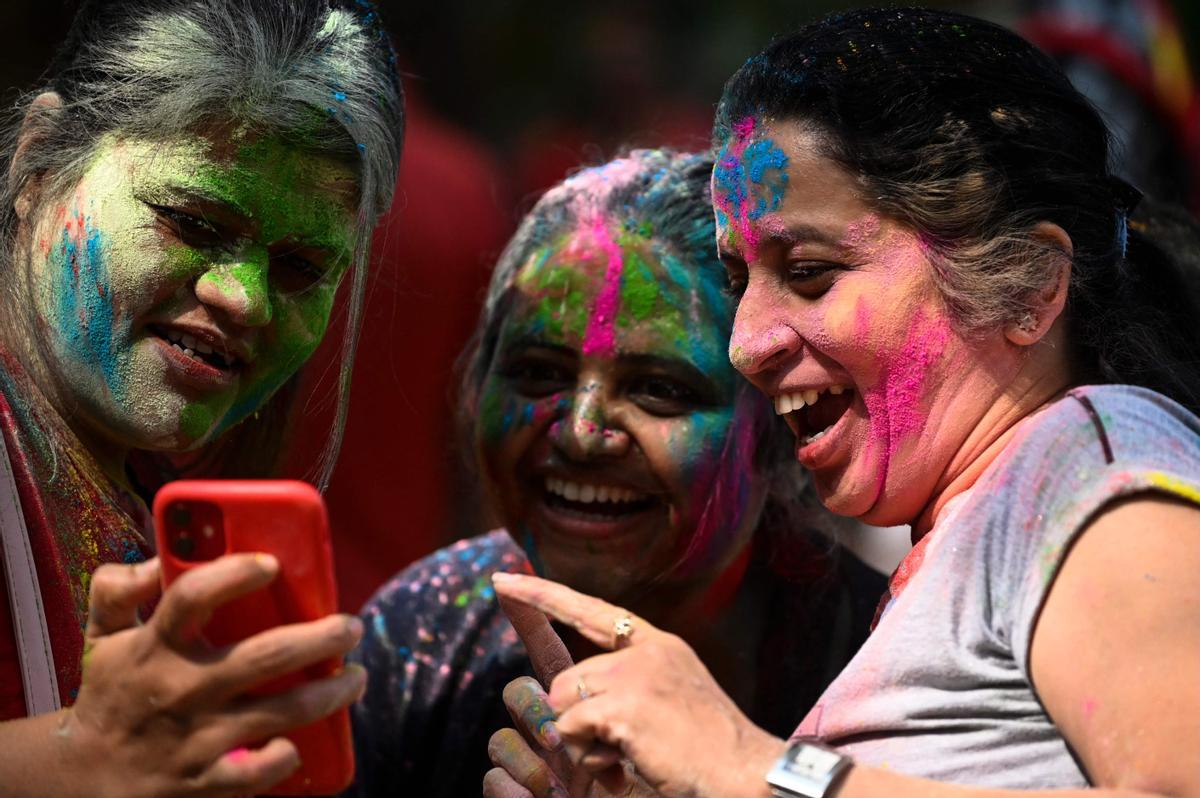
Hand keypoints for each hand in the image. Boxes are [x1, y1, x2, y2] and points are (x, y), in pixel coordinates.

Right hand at [59, 555, 364, 797]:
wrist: (82, 778)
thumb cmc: (110, 692)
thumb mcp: (101, 635)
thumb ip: (120, 588)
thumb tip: (160, 556)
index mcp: (154, 645)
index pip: (192, 597)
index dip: (234, 573)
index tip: (272, 563)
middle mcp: (180, 688)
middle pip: (263, 656)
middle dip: (321, 639)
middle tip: (351, 626)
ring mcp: (195, 737)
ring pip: (280, 712)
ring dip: (330, 693)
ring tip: (356, 676)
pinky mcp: (204, 780)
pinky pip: (259, 771)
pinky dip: (285, 755)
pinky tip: (304, 738)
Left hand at [490, 572, 785, 797]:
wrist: (745, 773)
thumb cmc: (707, 752)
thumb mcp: (668, 700)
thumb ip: (622, 685)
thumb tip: (562, 698)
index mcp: (657, 645)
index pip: (586, 610)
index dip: (541, 596)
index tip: (502, 580)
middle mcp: (645, 650)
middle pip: (567, 677)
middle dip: (578, 719)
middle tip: (623, 746)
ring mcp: (636, 673)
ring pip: (563, 702)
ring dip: (583, 740)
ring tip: (629, 753)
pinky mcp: (626, 703)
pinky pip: (571, 727)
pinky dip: (588, 754)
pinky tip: (627, 761)